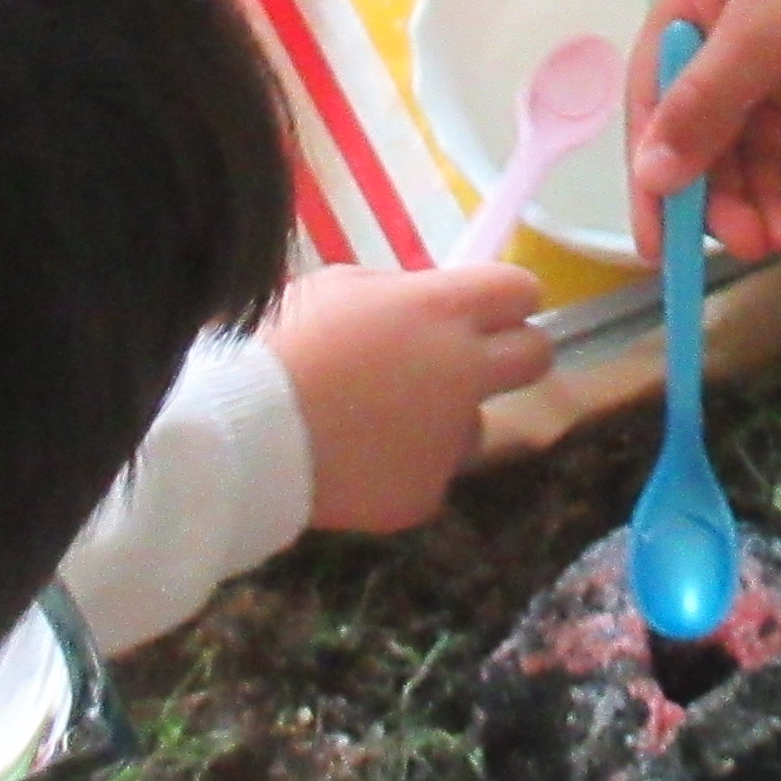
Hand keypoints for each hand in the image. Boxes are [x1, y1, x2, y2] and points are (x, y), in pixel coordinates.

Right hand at [275, 261, 552, 533]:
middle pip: (536, 357)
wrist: (244, 436)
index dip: (504, 300)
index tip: (483, 310)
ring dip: (442, 420)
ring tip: (373, 422)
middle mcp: (463, 373)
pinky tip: (352, 461)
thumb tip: (425, 310)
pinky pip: (428, 473)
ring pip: (474, 424)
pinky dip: (399, 468)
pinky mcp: (427, 491)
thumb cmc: (278, 344)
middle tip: (467, 362)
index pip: (521, 290)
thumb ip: (399, 296)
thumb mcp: (337, 288)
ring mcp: (450, 439)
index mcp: (441, 310)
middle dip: (512, 354)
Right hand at [633, 0, 780, 264]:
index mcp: (693, 12)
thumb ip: (704, 108)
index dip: (652, 177)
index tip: (659, 248)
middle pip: (710, 144)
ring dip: (771, 204)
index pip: (655, 106)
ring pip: (762, 161)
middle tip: (751, 245)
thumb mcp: (762, 32)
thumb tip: (650, 174)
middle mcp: (732, 48)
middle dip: (725, 199)